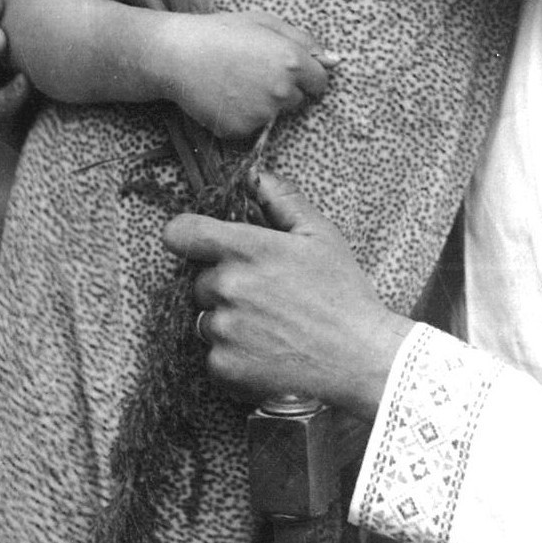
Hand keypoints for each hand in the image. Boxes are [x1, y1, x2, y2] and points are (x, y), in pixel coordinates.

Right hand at [155, 11, 336, 140]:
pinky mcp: (241, 130)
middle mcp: (282, 91)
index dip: (305, 77)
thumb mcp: (265, 22)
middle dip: (285, 90)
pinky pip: (252, 127)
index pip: (321, 83)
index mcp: (293, 61)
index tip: (286, 71)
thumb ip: (304, 41)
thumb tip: (335, 60)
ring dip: (265, 105)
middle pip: (300, 101)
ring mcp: (261, 113)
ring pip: (276, 115)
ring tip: (236, 83)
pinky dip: (242, 117)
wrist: (176, 54)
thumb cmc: (221, 31)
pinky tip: (224, 97)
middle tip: (253, 73)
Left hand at [165, 170, 407, 415]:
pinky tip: (267, 351)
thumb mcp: (321, 236)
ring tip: (270, 326)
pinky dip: (234, 354)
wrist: (360, 360)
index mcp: (248, 250)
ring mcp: (223, 329)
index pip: (181, 232)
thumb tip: (255, 176)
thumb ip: (283, 200)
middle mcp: (228, 288)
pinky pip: (213, 353)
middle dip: (226, 285)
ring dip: (228, 320)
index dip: (187, 236)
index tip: (200, 245)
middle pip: (201, 280)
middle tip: (267, 296)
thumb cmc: (344, 294)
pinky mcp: (223, 366)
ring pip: (206, 318)